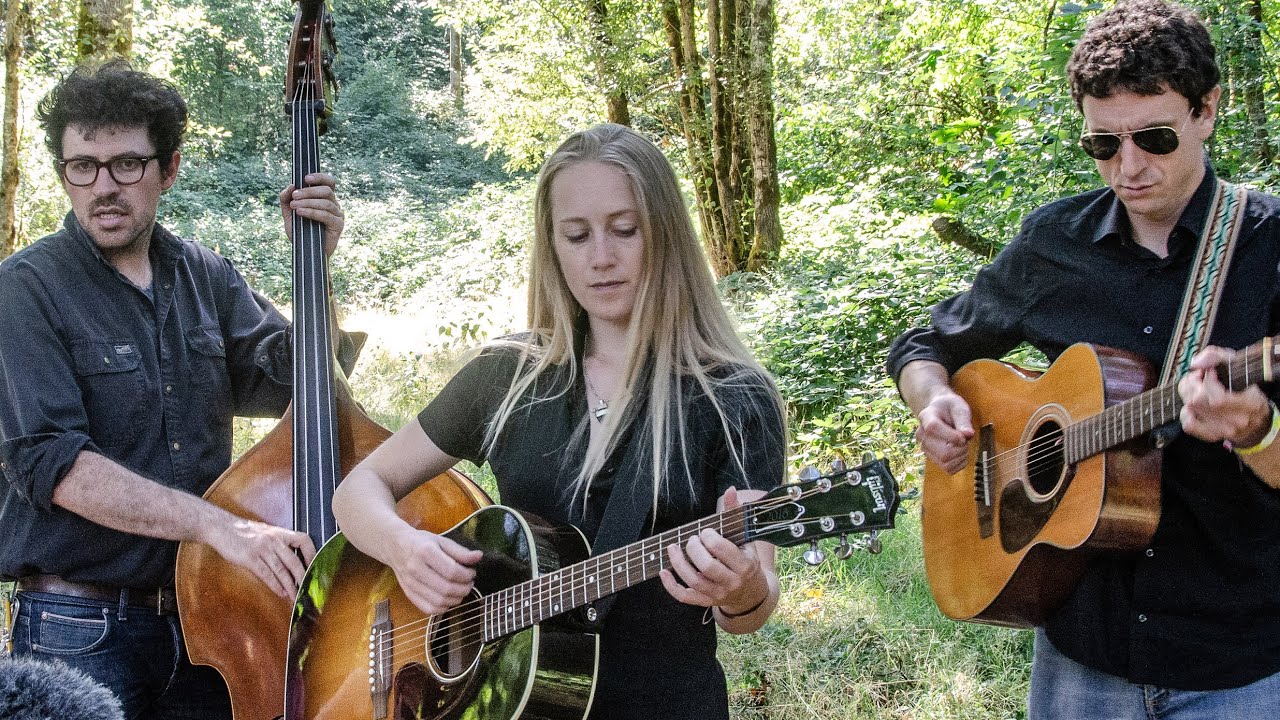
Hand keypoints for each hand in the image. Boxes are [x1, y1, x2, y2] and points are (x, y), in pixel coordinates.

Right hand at [209, 517, 315, 599]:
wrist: (221, 527)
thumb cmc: (244, 532)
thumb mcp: (266, 532)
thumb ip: (279, 543)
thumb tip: (293, 560)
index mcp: (280, 532)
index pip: (304, 540)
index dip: (312, 554)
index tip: (315, 568)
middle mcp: (274, 539)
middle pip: (294, 561)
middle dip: (303, 578)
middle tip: (309, 590)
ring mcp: (262, 548)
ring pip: (281, 570)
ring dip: (291, 586)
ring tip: (296, 597)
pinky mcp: (250, 558)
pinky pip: (266, 574)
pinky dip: (275, 585)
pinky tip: (281, 593)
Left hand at [280, 172, 342, 255]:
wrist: (305, 254)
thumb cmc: (300, 233)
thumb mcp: (288, 214)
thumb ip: (286, 199)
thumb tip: (291, 185)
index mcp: (325, 199)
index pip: (329, 182)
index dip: (320, 177)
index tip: (305, 178)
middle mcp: (334, 205)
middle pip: (327, 190)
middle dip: (309, 191)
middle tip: (295, 196)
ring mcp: (338, 215)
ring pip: (326, 202)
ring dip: (309, 202)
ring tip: (294, 206)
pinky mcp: (338, 225)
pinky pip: (327, 215)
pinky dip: (312, 212)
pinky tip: (301, 213)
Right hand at [390, 530, 482, 615]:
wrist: (396, 546)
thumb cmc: (421, 542)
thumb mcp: (442, 541)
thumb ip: (460, 551)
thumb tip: (479, 557)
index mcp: (425, 552)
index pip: (451, 571)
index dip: (467, 575)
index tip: (472, 572)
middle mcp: (415, 569)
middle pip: (446, 589)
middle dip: (464, 589)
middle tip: (469, 583)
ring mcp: (410, 584)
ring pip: (439, 602)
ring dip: (456, 599)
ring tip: (461, 590)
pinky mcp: (408, 594)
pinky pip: (429, 609)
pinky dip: (443, 608)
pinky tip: (449, 599)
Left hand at [659, 487, 769, 612]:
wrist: (750, 592)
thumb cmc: (745, 559)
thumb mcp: (745, 538)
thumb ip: (734, 514)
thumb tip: (729, 490)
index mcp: (745, 565)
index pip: (723, 550)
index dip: (710, 538)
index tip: (705, 532)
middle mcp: (732, 582)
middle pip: (708, 567)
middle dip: (694, 550)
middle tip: (691, 540)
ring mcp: (718, 594)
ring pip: (694, 581)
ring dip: (679, 564)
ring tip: (672, 548)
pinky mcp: (705, 602)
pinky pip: (685, 597)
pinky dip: (671, 586)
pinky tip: (663, 572)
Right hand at [916, 390, 974, 473]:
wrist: (940, 412)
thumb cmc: (950, 408)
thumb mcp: (958, 407)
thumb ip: (963, 419)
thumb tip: (968, 434)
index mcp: (926, 417)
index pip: (933, 429)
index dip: (952, 436)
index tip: (964, 435)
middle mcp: (922, 435)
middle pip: (943, 452)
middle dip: (961, 448)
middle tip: (965, 440)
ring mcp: (925, 448)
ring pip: (945, 462)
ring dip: (961, 456)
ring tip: (963, 446)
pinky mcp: (932, 458)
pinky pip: (949, 469)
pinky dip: (960, 463)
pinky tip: (960, 453)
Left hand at [1178, 346, 1271, 446]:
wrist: (1257, 424)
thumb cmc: (1250, 395)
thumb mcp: (1243, 370)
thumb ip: (1219, 358)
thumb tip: (1195, 362)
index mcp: (1249, 404)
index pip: (1218, 396)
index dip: (1207, 378)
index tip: (1209, 370)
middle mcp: (1235, 419)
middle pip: (1198, 400)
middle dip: (1192, 382)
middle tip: (1198, 376)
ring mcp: (1222, 429)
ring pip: (1192, 408)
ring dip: (1188, 393)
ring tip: (1196, 386)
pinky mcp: (1211, 435)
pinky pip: (1189, 424)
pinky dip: (1186, 411)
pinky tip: (1193, 404)